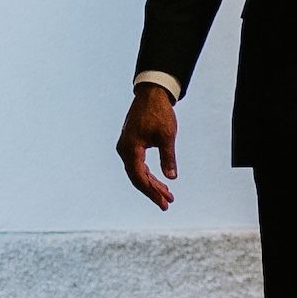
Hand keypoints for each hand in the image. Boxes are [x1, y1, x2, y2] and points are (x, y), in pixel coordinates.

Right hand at [117, 84, 178, 208]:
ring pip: (138, 172)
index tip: (164, 202)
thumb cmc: (159, 113)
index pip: (139, 178)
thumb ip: (168, 157)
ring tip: (168, 195)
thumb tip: (171, 177)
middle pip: (137, 178)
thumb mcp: (166, 136)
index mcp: (130, 149)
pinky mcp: (131, 144)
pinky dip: (149, 174)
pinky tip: (160, 182)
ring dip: (152, 184)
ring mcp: (126, 147)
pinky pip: (138, 164)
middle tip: (168, 203)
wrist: (151, 94)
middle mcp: (124, 150)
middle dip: (153, 191)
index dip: (151, 192)